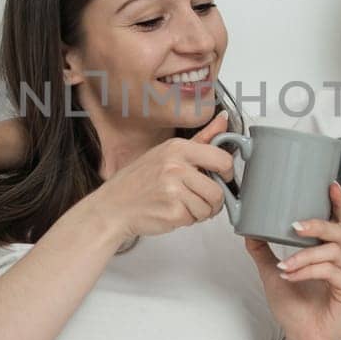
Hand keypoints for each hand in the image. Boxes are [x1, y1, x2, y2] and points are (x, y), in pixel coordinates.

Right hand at [86, 112, 235, 238]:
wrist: (113, 206)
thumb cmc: (139, 181)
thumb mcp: (167, 152)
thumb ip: (201, 138)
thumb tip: (223, 119)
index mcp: (177, 148)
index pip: (222, 159)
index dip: (227, 172)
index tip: (222, 177)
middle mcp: (175, 166)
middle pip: (218, 190)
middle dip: (213, 199)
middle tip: (199, 197)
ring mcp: (174, 190)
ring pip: (209, 208)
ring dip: (199, 212)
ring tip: (180, 204)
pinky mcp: (173, 212)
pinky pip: (195, 220)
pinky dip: (186, 220)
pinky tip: (171, 211)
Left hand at [245, 183, 340, 339]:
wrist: (302, 339)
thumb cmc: (294, 307)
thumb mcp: (272, 273)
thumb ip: (263, 251)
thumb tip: (248, 229)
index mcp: (330, 252)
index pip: (340, 222)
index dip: (339, 203)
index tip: (331, 185)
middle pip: (338, 232)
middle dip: (317, 225)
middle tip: (294, 226)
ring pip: (333, 252)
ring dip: (304, 256)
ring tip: (284, 266)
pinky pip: (332, 272)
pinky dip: (308, 271)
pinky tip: (291, 276)